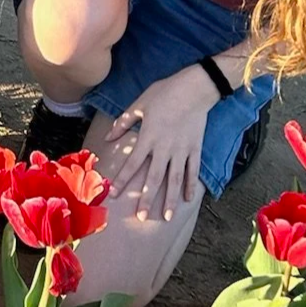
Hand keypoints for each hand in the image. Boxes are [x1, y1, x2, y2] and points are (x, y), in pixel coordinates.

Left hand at [105, 65, 214, 223]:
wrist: (194, 89)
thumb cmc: (164, 93)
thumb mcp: (139, 104)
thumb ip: (123, 123)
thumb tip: (109, 138)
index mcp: (148, 137)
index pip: (133, 163)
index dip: (123, 179)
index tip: (115, 193)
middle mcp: (165, 148)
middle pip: (154, 178)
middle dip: (147, 198)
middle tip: (142, 217)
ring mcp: (182, 150)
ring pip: (175, 180)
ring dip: (170, 199)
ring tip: (167, 217)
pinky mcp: (196, 149)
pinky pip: (193, 171)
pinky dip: (191, 186)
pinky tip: (188, 199)